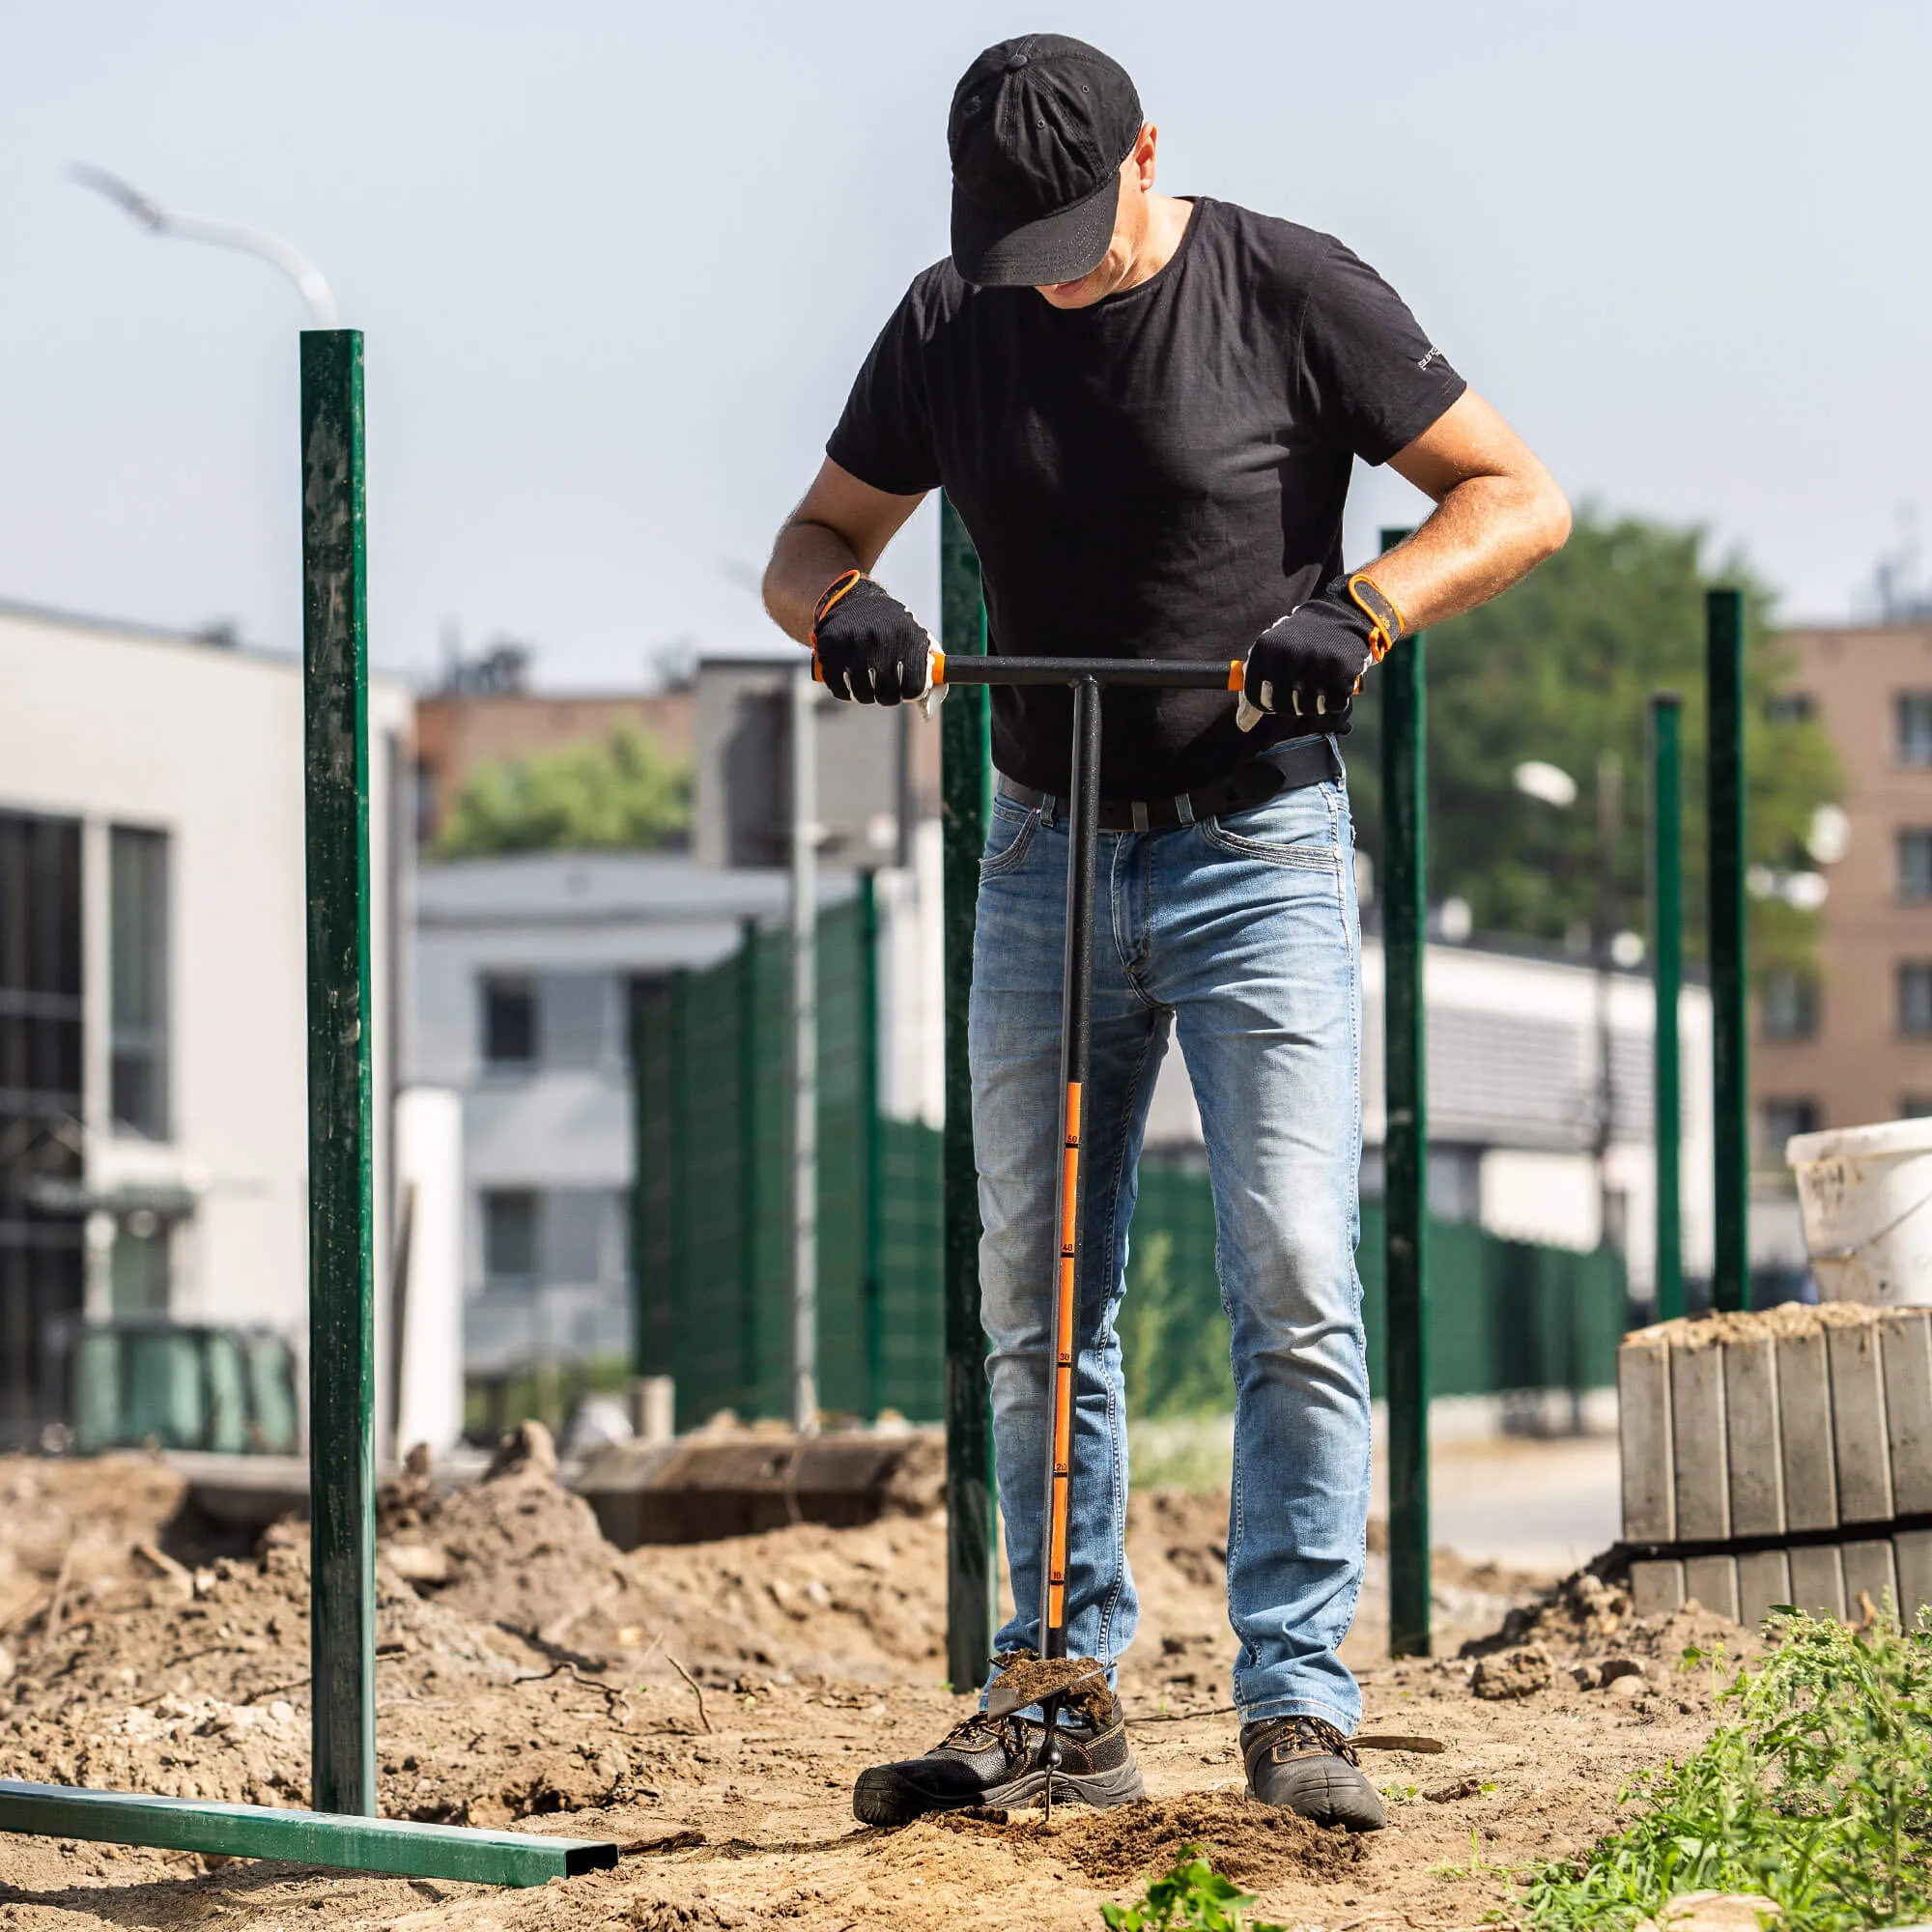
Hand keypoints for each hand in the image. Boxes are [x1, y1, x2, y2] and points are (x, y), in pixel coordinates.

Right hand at [811, 570, 933, 704]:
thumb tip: (930, 703)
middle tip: (883, 687)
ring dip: (864, 695)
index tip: (905, 690)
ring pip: (862, 695)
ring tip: (865, 683)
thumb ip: (927, 664)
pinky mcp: (830, 648)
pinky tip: (847, 679)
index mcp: (908, 637)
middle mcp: (882, 639)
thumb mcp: (914, 634)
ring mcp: (854, 644)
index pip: (914, 687)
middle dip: (886, 695)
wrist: (851, 598)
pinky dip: (843, 690)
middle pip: (887, 695)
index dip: (910, 693)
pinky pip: (839, 689)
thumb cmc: (888, 625)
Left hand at [1235, 573, 1403, 732]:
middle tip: (1301, 686)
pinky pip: (1333, 706)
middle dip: (1291, 703)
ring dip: (1314, 701)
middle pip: (1281, 707)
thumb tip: (1243, 724)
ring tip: (1319, 679)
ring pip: (1307, 709)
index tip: (1276, 694)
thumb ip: (1255, 686)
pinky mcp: (1342, 672)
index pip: (1255, 698)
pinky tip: (1335, 681)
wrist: (1341, 616)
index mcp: (1265, 650)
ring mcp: (1315, 665)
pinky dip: (1335, 700)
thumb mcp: (1272, 654)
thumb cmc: (1301, 640)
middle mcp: (1288, 657)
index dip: (1266, 703)